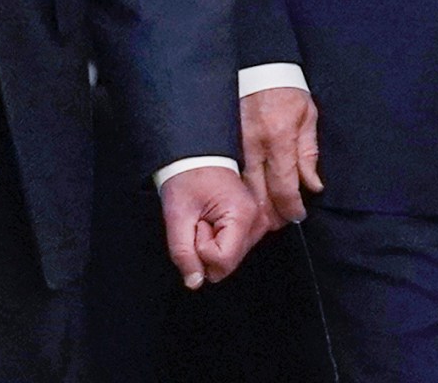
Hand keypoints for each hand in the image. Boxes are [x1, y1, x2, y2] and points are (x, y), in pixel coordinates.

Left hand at [159, 166, 261, 290]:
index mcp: (243, 216)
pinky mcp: (255, 223)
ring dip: (213, 245)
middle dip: (206, 249)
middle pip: (228, 264)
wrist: (197, 154)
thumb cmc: (188, 177)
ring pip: (231, 259)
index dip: (200, 249)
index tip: (196, 224)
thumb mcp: (177, 216)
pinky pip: (234, 249)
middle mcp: (258, 221)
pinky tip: (214, 220)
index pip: (221, 262)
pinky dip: (219, 240)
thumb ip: (183, 253)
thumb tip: (195, 282)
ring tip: (206, 217)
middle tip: (200, 220)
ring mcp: (259, 222)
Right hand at [239, 87, 321, 232]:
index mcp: (279, 139)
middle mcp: (254, 146)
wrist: (258, 67)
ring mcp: (236, 147)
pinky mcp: (226, 144)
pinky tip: (248, 200)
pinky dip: (241, 192)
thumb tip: (313, 186)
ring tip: (266, 218)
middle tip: (281, 223)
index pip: (284, 186)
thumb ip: (309, 155)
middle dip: (271, 216)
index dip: (292, 208)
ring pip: (242, 190)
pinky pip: (233, 176)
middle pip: (259, 195)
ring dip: (254, 208)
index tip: (298, 215)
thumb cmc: (286, 91)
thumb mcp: (308, 117)